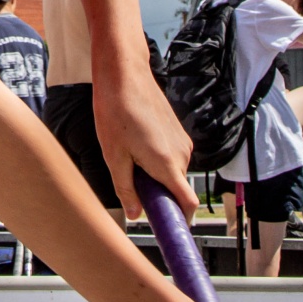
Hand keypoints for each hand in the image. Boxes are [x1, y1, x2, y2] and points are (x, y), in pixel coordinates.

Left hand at [94, 46, 197, 219]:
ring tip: (129, 156)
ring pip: (173, 172)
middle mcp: (182, 154)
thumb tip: (136, 214)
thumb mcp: (114, 156)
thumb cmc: (116, 110)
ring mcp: (182, 141)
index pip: (188, 203)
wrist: (124, 73)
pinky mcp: (178, 131)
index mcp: (167, 164)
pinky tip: (136, 144)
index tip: (167, 228)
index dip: (181, 220)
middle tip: (131, 183)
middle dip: (158, 194)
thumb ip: (127, 189)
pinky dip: (158, 160)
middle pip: (177, 189)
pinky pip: (171, 156)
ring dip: (155, 175)